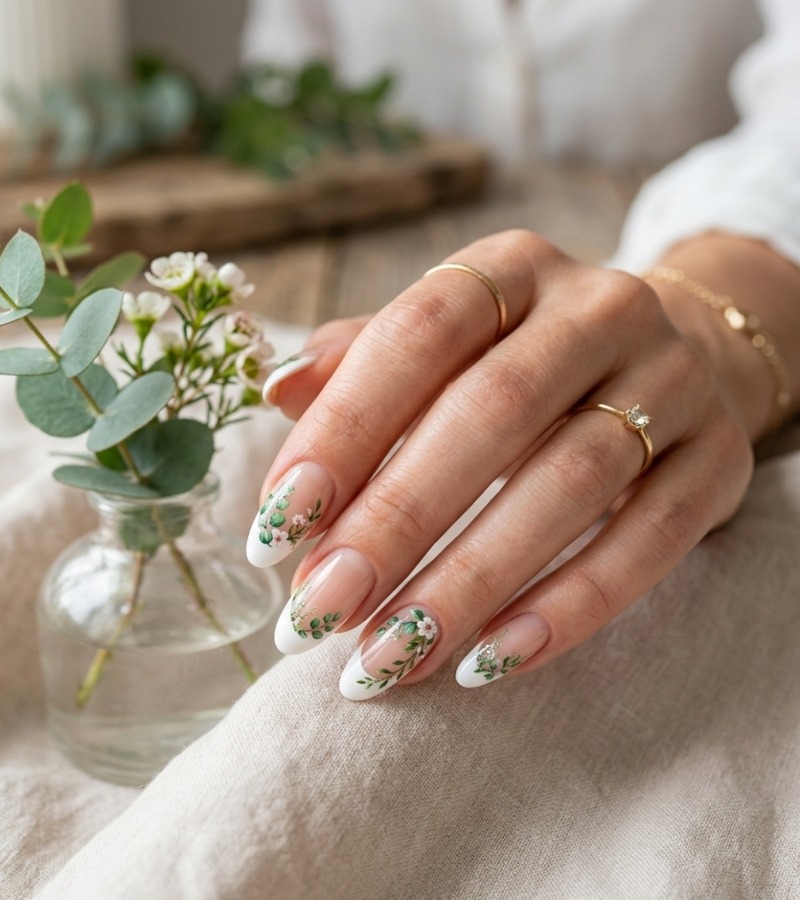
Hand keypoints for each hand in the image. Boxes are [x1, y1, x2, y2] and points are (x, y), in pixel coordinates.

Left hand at [247, 229, 757, 697]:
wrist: (664, 363)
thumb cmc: (519, 363)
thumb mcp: (444, 345)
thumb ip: (360, 362)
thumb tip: (276, 389)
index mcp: (511, 269)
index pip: (417, 333)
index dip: (343, 430)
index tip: (275, 528)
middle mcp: (598, 308)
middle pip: (492, 411)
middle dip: (395, 521)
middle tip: (319, 611)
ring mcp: (671, 380)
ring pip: (569, 484)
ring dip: (467, 582)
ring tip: (387, 659)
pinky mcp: (718, 458)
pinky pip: (650, 540)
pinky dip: (570, 607)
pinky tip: (491, 662)